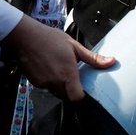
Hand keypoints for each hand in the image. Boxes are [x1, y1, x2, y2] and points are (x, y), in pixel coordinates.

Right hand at [0, 16, 114, 101]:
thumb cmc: (49, 38)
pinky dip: (50, 81)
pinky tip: (49, 68)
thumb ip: (93, 58)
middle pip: (67, 97)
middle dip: (72, 91)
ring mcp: (43, 83)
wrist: (23, 36)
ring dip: (60, 86)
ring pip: (56, 92)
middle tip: (75, 79)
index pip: (77, 98)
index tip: (85, 91)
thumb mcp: (74, 46)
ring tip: (60, 70)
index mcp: (67, 74)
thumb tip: (112, 61)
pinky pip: (45, 87)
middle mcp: (55, 82)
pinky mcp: (33, 82)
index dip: (82, 98)